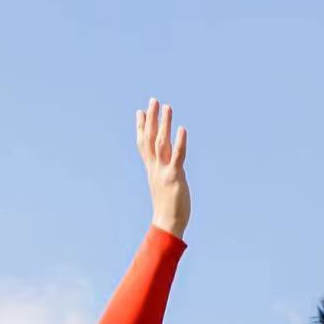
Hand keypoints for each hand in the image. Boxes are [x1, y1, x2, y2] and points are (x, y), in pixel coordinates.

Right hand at [136, 99, 189, 238]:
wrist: (168, 224)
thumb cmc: (168, 207)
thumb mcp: (163, 185)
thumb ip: (165, 172)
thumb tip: (170, 166)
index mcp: (152, 168)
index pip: (143, 144)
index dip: (142, 127)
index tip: (140, 111)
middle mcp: (155, 167)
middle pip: (150, 138)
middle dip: (152, 118)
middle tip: (153, 100)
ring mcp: (163, 171)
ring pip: (161, 143)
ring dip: (164, 124)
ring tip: (167, 107)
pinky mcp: (174, 177)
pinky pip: (177, 156)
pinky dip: (179, 142)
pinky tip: (182, 129)